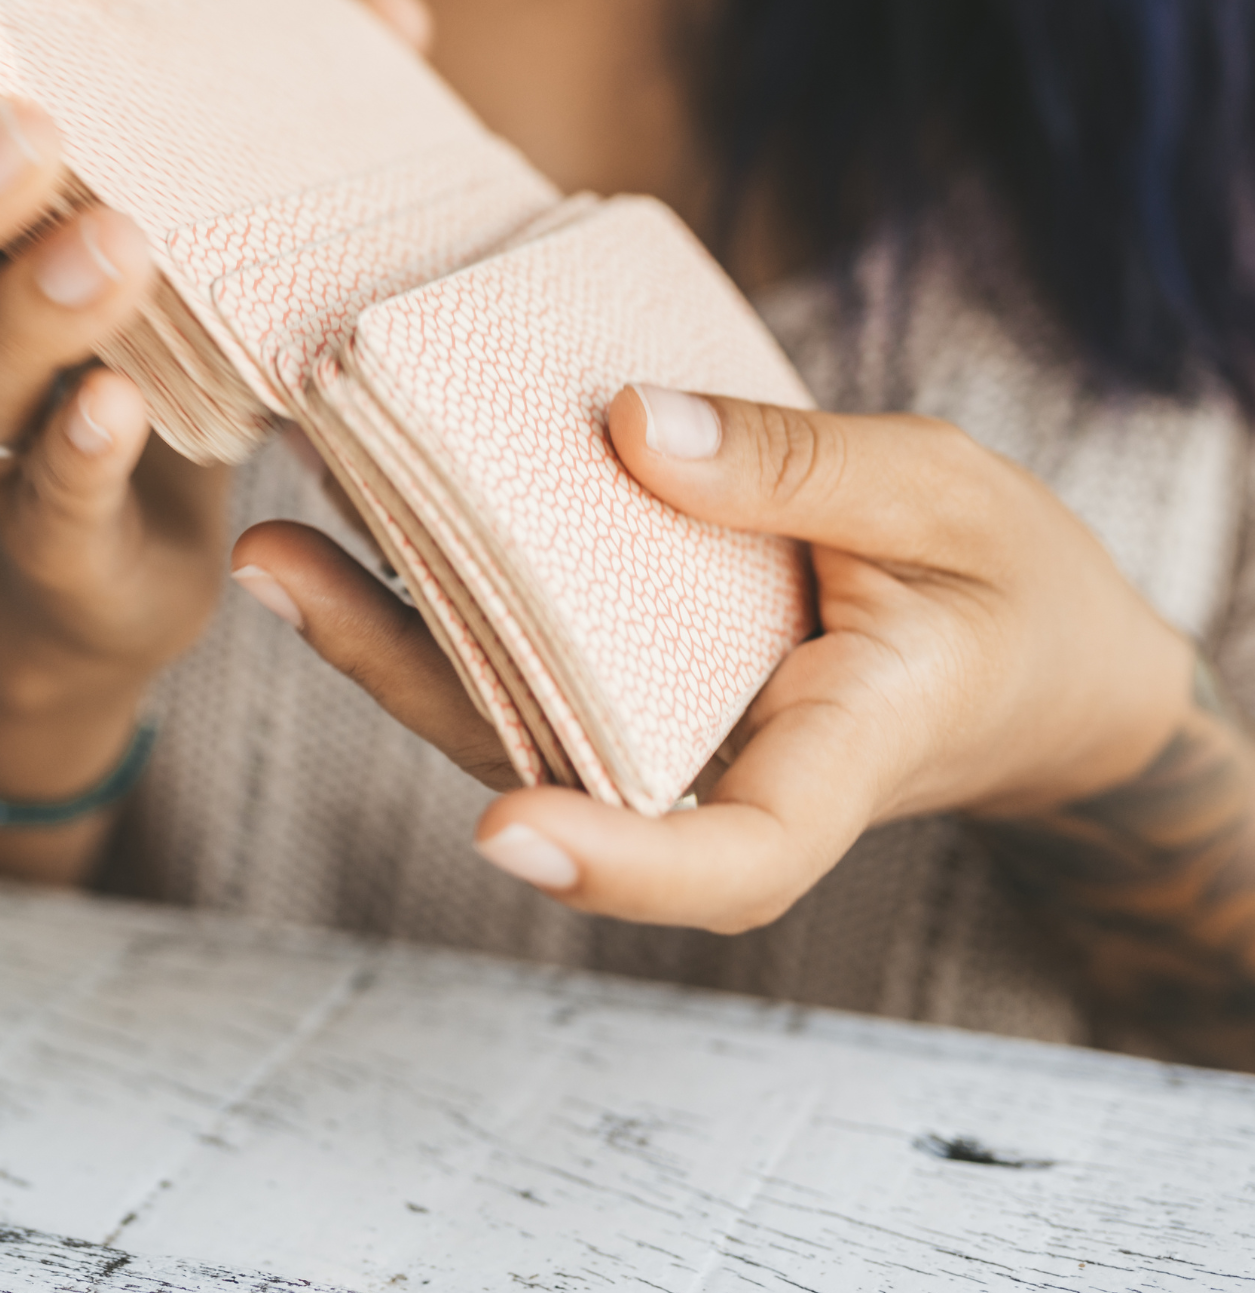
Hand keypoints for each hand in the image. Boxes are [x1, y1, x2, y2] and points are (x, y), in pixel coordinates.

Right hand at [0, 0, 227, 819]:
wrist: (112, 576)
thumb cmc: (170, 365)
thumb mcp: (219, 235)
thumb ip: (280, 128)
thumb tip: (389, 13)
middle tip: (39, 118)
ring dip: (31, 294)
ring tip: (117, 244)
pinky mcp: (46, 532)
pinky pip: (39, 491)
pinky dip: (76, 448)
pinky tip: (123, 407)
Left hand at [230, 385, 1194, 931]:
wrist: (1020, 652)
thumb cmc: (1006, 584)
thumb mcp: (944, 498)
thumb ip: (799, 472)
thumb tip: (631, 428)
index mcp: (831, 759)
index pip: (731, 860)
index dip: (620, 864)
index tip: (505, 833)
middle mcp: (716, 764)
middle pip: (542, 760)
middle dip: (397, 676)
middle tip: (273, 567)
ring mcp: (663, 725)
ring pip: (505, 702)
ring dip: (378, 625)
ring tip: (271, 532)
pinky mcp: (633, 672)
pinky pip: (526, 642)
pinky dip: (441, 580)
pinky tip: (362, 498)